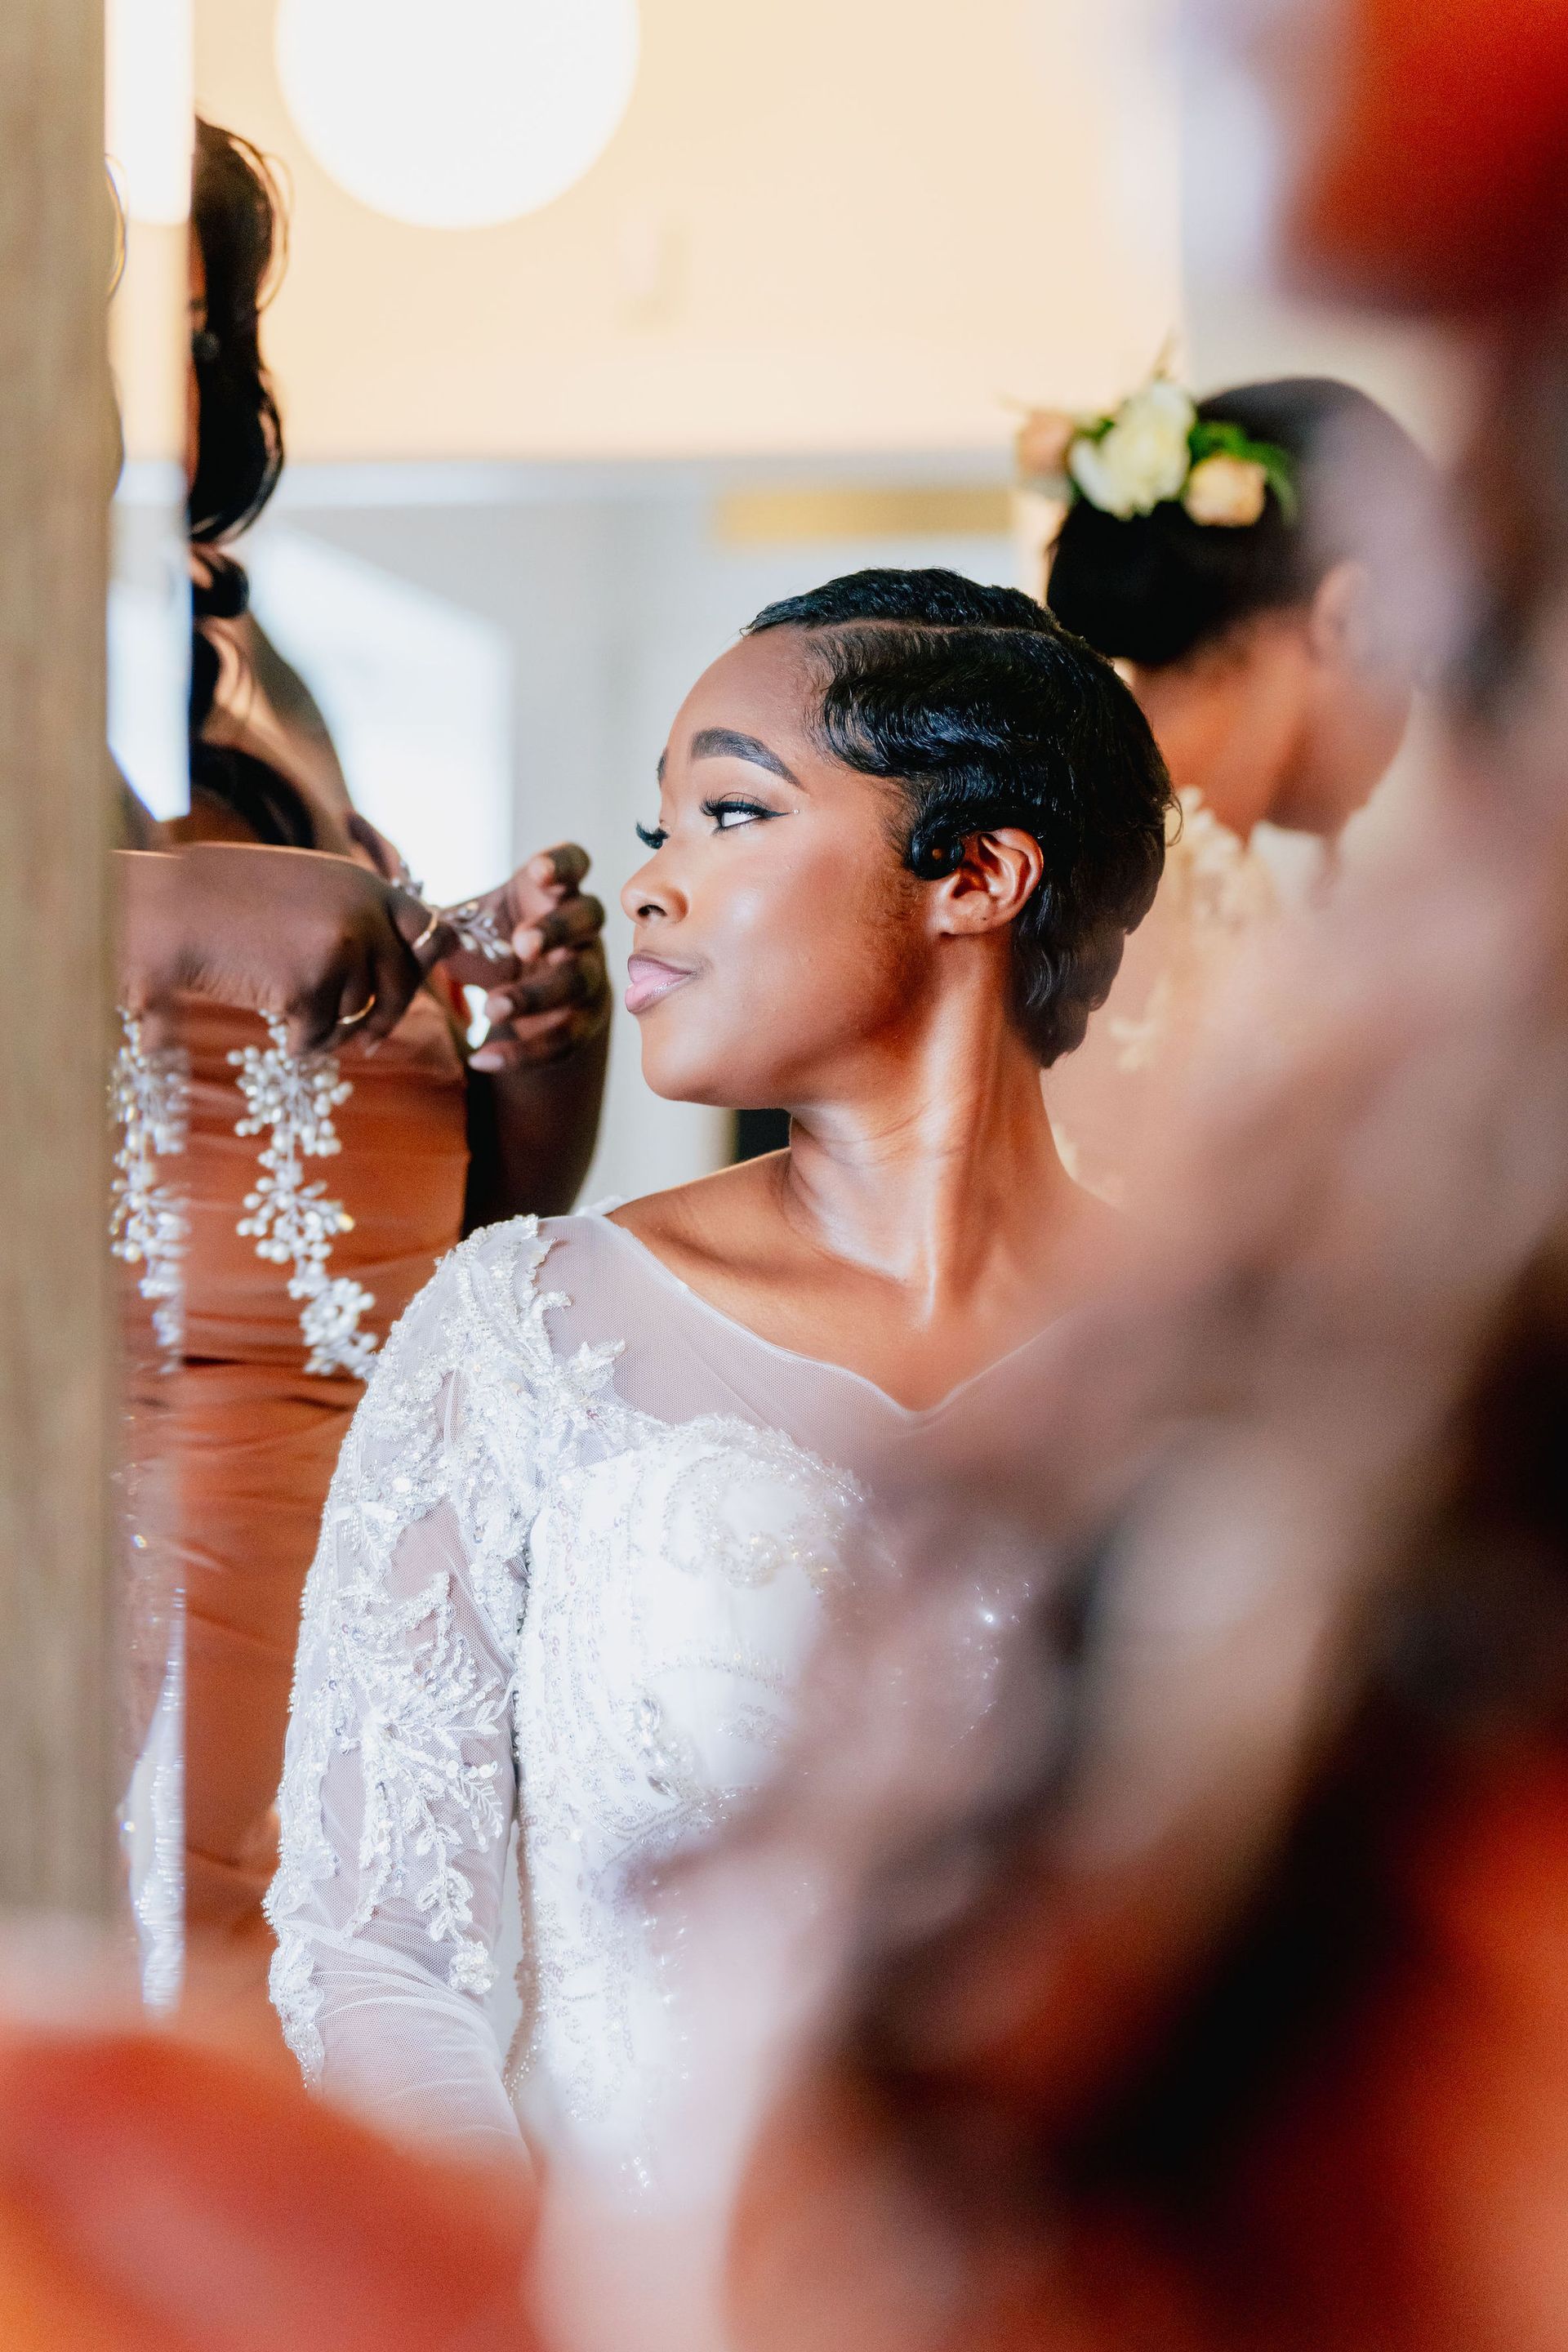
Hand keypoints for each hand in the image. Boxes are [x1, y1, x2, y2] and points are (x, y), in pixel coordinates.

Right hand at [120, 844, 455, 1055]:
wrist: (167, 906)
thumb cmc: (228, 897)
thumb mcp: (309, 887)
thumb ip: (356, 916)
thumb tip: (405, 962)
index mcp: (366, 884)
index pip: (431, 930)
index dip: (425, 966)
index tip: (410, 989)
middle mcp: (364, 914)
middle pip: (403, 986)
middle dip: (387, 1018)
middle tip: (370, 1040)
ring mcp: (341, 950)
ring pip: (357, 1016)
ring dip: (334, 1032)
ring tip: (300, 1024)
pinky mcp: (310, 986)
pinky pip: (320, 1036)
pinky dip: (302, 1044)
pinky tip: (278, 1032)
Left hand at [450, 845, 610, 1073]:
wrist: (519, 993)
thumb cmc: (493, 942)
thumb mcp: (472, 923)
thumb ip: (445, 921)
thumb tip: (401, 929)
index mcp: (555, 891)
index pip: (574, 862)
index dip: (562, 863)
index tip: (537, 871)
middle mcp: (582, 929)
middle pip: (587, 919)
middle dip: (557, 930)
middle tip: (522, 944)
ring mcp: (589, 972)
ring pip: (579, 981)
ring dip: (538, 995)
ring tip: (492, 1008)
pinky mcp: (584, 1019)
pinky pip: (562, 1039)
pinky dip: (522, 1052)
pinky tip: (481, 1058)